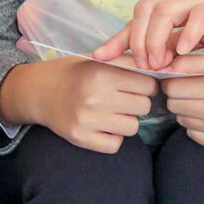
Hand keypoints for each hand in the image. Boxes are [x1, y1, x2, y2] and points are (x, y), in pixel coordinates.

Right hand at [0, 56, 157, 153]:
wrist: (37, 91)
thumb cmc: (74, 72)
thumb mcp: (97, 59)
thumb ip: (127, 64)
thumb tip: (166, 69)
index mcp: (100, 72)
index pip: (149, 84)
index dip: (145, 85)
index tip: (134, 85)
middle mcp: (94, 96)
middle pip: (144, 106)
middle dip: (136, 102)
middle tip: (120, 98)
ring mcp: (87, 120)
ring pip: (133, 126)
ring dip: (126, 121)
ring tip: (110, 112)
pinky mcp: (81, 138)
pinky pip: (116, 144)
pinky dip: (112, 137)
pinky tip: (101, 126)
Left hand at [96, 0, 203, 71]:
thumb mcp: (201, 37)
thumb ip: (177, 46)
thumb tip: (156, 63)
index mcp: (176, 6)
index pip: (138, 18)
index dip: (118, 37)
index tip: (100, 57)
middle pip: (144, 10)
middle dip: (135, 38)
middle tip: (139, 65)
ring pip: (164, 10)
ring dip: (156, 38)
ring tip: (158, 62)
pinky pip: (198, 16)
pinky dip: (187, 34)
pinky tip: (184, 52)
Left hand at [161, 55, 203, 151]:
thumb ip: (192, 63)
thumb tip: (162, 69)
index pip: (173, 87)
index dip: (172, 81)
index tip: (180, 78)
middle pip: (173, 105)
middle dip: (178, 96)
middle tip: (192, 90)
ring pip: (181, 120)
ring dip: (187, 110)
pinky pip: (192, 134)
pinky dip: (196, 125)